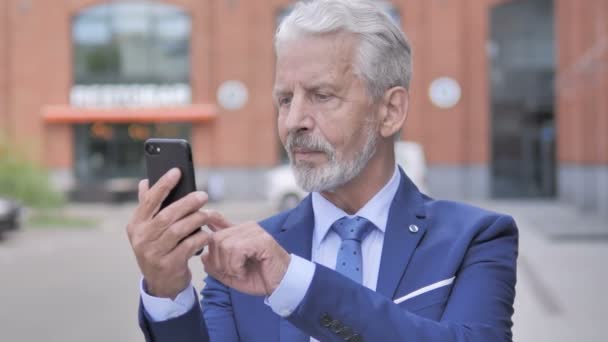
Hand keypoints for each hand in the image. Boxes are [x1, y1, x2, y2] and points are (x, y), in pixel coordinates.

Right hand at [126, 168, 213, 298]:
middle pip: (166, 215)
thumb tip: (145, 182)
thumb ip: (148, 206)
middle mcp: (141, 238)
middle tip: (203, 195)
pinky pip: (188, 246)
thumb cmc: (158, 248)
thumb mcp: (148, 229)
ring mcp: (153, 253)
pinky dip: (199, 238)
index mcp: (135, 225)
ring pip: (178, 230)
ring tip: (208, 214)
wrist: (161, 283)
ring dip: (196, 219)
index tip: (177, 171)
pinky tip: (207, 234)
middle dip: (187, 203)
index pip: (149, 201)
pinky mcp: (168, 265)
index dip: (163, 184)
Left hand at [202, 221, 290, 296]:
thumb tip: (204, 255)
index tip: (208, 238)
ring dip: (228, 266)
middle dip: (218, 262)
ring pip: (225, 245)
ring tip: (240, 272)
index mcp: (238, 232)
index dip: (208, 226)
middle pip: (215, 239)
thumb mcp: (231, 274)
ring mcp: (254, 232)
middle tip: (232, 272)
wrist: (281, 285)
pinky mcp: (262, 240)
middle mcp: (246, 228)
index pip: (216, 221)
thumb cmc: (259, 278)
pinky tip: (244, 271)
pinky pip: (237, 250)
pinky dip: (236, 266)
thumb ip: (216, 265)